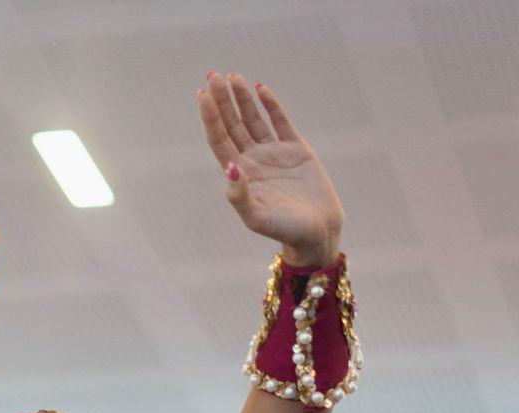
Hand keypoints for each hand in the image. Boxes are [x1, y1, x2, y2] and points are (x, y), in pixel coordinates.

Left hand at [198, 72, 343, 266]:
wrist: (316, 233)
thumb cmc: (283, 229)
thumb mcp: (256, 217)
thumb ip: (240, 196)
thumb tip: (230, 168)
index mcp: (238, 174)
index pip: (219, 138)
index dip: (210, 117)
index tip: (202, 95)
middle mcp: (252, 160)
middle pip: (232, 124)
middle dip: (221, 100)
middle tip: (212, 74)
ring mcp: (273, 153)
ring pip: (253, 119)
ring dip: (242, 98)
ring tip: (233, 76)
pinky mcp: (296, 149)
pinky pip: (280, 122)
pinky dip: (271, 105)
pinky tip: (260, 89)